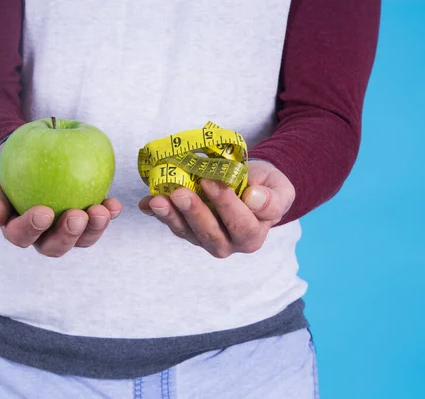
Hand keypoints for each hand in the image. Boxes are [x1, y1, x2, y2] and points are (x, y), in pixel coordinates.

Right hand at [0, 145, 121, 256]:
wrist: (31, 149)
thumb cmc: (7, 162)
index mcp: (16, 228)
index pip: (20, 235)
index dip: (32, 228)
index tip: (44, 212)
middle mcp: (42, 235)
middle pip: (54, 247)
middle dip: (68, 235)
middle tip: (77, 215)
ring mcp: (67, 228)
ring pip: (81, 240)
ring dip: (93, 229)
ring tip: (101, 211)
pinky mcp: (88, 217)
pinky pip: (99, 220)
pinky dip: (109, 214)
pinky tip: (114, 204)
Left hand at [138, 160, 294, 257]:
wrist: (251, 186)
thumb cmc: (265, 187)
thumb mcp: (278, 189)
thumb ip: (271, 198)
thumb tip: (253, 199)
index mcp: (253, 235)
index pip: (240, 223)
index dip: (225, 204)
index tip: (211, 181)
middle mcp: (228, 244)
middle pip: (210, 233)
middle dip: (193, 212)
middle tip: (180, 192)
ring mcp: (205, 239)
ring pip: (187, 232)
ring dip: (170, 216)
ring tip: (157, 200)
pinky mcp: (188, 230)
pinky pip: (173, 223)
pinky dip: (157, 213)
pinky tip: (146, 203)